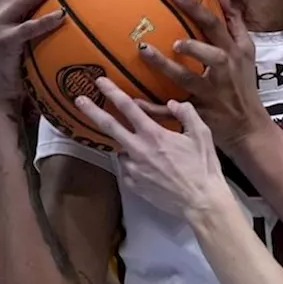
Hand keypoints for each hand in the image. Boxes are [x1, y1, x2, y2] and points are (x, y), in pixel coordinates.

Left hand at [74, 77, 229, 215]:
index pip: (127, 107)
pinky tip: (146, 166)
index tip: (99, 81)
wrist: (201, 202)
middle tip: (78, 100)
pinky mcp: (133, 184)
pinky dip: (132, 163)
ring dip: (123, 144)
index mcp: (154, 134)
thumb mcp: (202, 134)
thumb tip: (172, 103)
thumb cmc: (203, 167)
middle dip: (92, 111)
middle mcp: (138, 149)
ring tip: (137, 146)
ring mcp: (133, 169)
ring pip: (119, 149)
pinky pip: (127, 168)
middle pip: (109, 126)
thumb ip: (186, 113)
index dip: (112, 92)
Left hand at [135, 0, 272, 149]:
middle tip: (169, 35)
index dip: (195, 7)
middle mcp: (222, 72)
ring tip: (144, 52)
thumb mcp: (247, 52)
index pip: (215, 25)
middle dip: (191, 45)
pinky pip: (173, 110)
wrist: (248, 126)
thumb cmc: (243, 85)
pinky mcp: (198, 113)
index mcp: (232, 52)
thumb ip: (235, 22)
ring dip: (165, 66)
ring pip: (187, 79)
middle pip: (209, 55)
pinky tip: (134, 99)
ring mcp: (209, 93)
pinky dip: (154, 107)